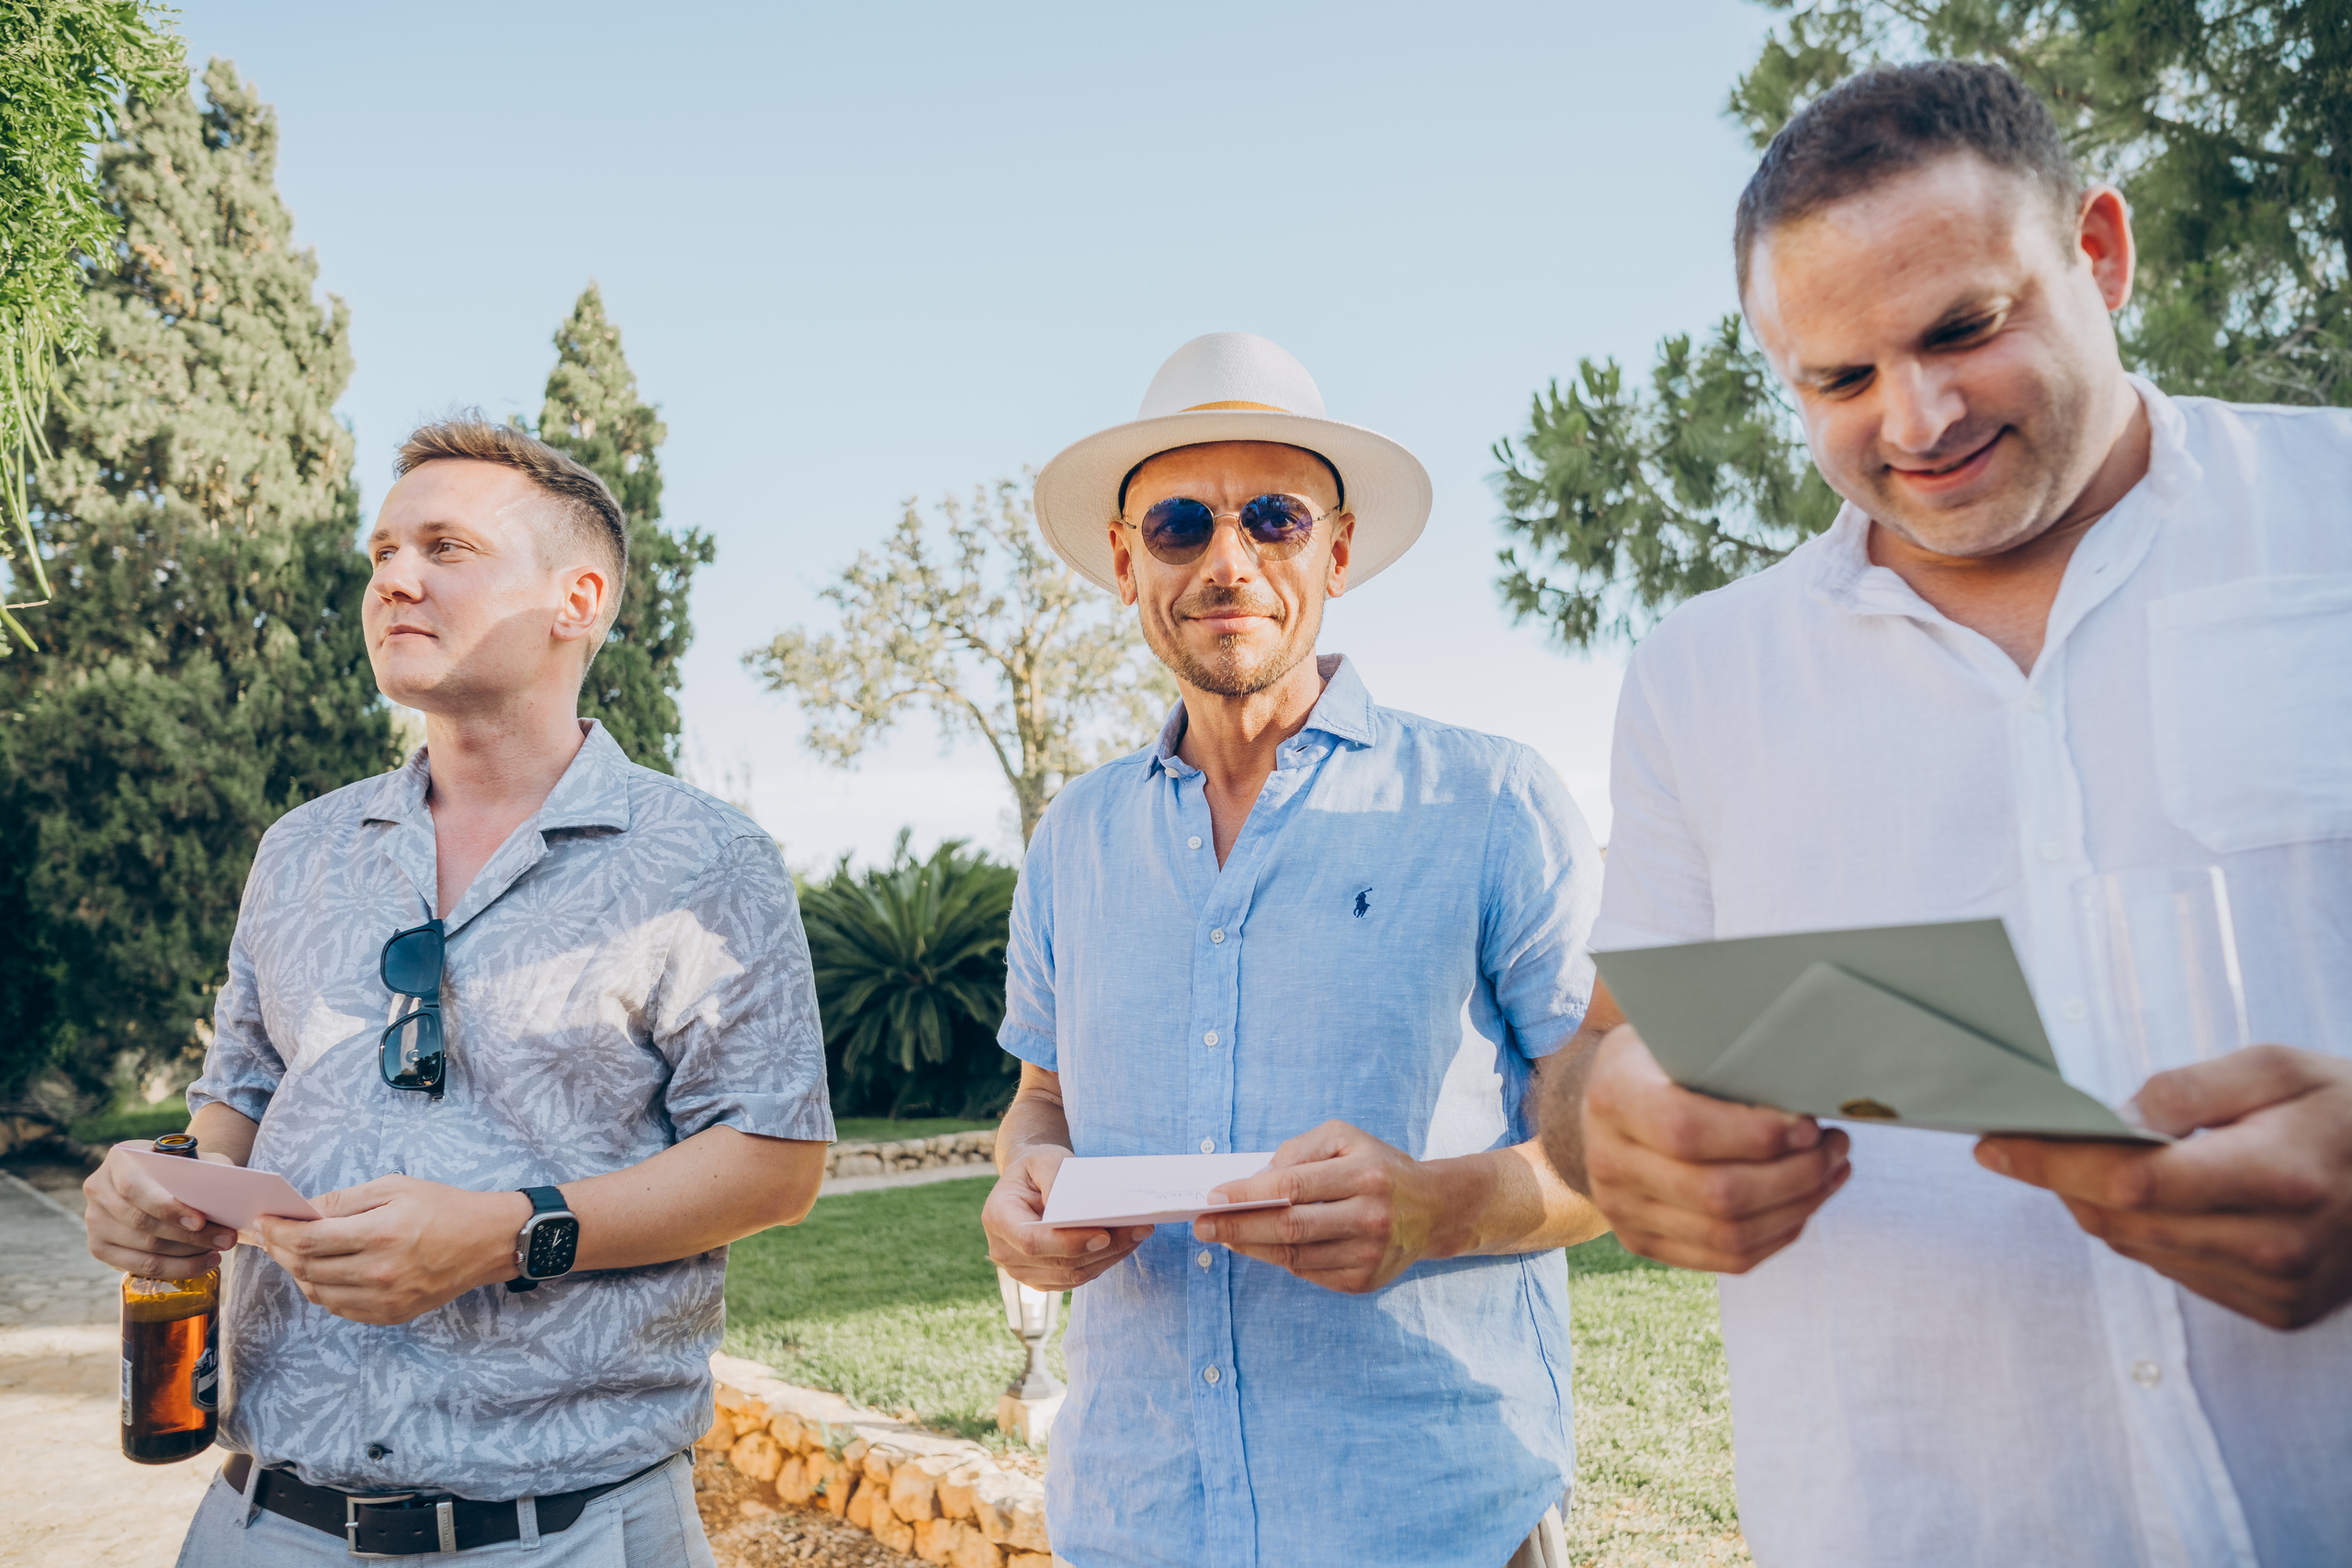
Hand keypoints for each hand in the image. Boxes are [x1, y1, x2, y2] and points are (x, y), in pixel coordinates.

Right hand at [83, 1141, 239, 1278]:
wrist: (165, 1179)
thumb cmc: (185, 1169)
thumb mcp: (197, 1159)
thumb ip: (207, 1171)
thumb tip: (224, 1194)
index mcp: (119, 1159)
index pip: (134, 1188)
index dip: (166, 1207)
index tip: (200, 1221)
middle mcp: (99, 1189)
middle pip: (141, 1223)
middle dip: (189, 1236)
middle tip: (225, 1240)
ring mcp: (94, 1221)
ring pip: (143, 1248)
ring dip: (187, 1255)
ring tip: (218, 1252)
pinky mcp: (99, 1247)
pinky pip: (138, 1266)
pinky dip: (174, 1268)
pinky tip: (202, 1263)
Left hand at [258, 1175, 528, 1325]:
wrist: (487, 1241)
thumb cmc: (443, 1207)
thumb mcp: (395, 1187)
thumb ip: (345, 1200)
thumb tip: (303, 1211)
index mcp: (380, 1233)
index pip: (307, 1240)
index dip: (277, 1231)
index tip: (263, 1221)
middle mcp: (379, 1271)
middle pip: (306, 1268)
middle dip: (280, 1250)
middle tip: (271, 1235)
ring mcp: (385, 1298)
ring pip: (317, 1293)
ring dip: (298, 1273)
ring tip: (294, 1253)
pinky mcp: (391, 1314)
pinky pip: (340, 1308)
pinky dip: (322, 1291)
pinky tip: (323, 1272)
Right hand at [981, 1144, 1151, 1290]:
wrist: (1029, 1182)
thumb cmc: (1037, 1166)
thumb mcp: (1044, 1158)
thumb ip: (1055, 1179)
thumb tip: (1075, 1209)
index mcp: (996, 1217)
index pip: (1031, 1241)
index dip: (1068, 1243)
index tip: (1104, 1235)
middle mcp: (1003, 1251)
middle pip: (1058, 1263)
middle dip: (1102, 1248)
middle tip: (1138, 1228)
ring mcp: (1022, 1270)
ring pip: (1072, 1275)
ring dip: (1110, 1257)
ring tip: (1139, 1232)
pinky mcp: (1043, 1279)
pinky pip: (1077, 1278)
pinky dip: (1104, 1262)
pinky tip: (1127, 1242)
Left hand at [1195, 1121, 1445, 1293]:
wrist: (1433, 1210)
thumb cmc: (1379, 1168)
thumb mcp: (1346, 1138)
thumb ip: (1299, 1150)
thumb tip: (1257, 1178)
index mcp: (1366, 1176)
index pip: (1294, 1186)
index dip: (1248, 1193)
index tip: (1214, 1196)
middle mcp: (1370, 1218)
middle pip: (1289, 1228)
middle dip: (1238, 1227)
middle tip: (1202, 1225)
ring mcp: (1368, 1255)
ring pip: (1294, 1257)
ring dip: (1251, 1247)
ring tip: (1222, 1235)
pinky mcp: (1363, 1282)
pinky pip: (1309, 1273)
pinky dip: (1280, 1259)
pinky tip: (1261, 1245)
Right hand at [1581, 1024, 1850, 1271]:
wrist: (1605, 1106)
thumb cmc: (1658, 1061)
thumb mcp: (1677, 1035)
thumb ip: (1726, 1055)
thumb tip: (1806, 1079)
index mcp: (1613, 1098)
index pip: (1685, 1131)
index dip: (1756, 1135)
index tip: (1808, 1125)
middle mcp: (1608, 1162)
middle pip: (1716, 1193)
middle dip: (1795, 1175)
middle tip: (1835, 1145)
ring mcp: (1622, 1211)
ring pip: (1729, 1235)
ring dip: (1797, 1206)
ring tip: (1831, 1170)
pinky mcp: (1643, 1242)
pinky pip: (1728, 1258)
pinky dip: (1780, 1233)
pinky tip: (1807, 1202)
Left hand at [1977, 1044, 2351, 1329]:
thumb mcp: (2282, 1067)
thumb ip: (2194, 1088)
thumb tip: (2118, 1111)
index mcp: (2280, 1177)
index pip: (2132, 1179)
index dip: (2051, 1161)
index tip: (1993, 1141)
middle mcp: (2276, 1246)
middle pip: (2123, 1220)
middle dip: (2059, 1177)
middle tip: (2024, 1137)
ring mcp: (2277, 1288)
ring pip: (2140, 1249)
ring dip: (2097, 1204)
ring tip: (2082, 1156)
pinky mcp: (2275, 1310)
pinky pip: (2175, 1270)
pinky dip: (2145, 1231)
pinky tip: (2149, 1195)